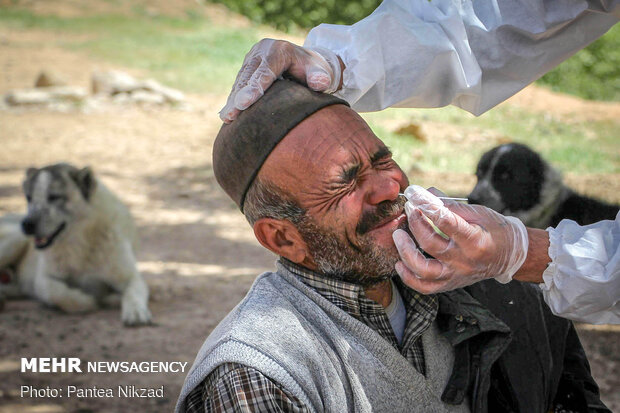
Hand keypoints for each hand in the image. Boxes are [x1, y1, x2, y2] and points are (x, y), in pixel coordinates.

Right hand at [220, 38, 341, 122]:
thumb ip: (321, 77)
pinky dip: (234, 99)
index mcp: (280, 50)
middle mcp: (262, 51)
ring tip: (226, 118)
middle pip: (248, 76)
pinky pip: (239, 83)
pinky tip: (227, 115)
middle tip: (231, 115)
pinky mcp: (247, 66)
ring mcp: (253, 58)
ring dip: (233, 100)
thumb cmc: (314, 70)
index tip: (244, 103)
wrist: (306, 62)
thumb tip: (319, 83)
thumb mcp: (321, 71)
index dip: (254, 88)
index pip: (266, 71)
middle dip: (238, 97)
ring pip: (240, 80)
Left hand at [392, 185, 528, 293]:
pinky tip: (400, 262)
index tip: (413, 192)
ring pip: (423, 270)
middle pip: (430, 244)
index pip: (445, 220)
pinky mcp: (449, 284)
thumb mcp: (478, 212)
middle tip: (409, 209)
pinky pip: (424, 286)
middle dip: (414, 223)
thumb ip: (450, 204)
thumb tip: (424, 193)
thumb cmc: (493, 229)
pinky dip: (408, 276)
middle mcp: (464, 260)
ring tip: (399, 235)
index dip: (426, 204)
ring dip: (405, 251)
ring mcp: (455, 275)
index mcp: (475, 240)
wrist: (509, 255)